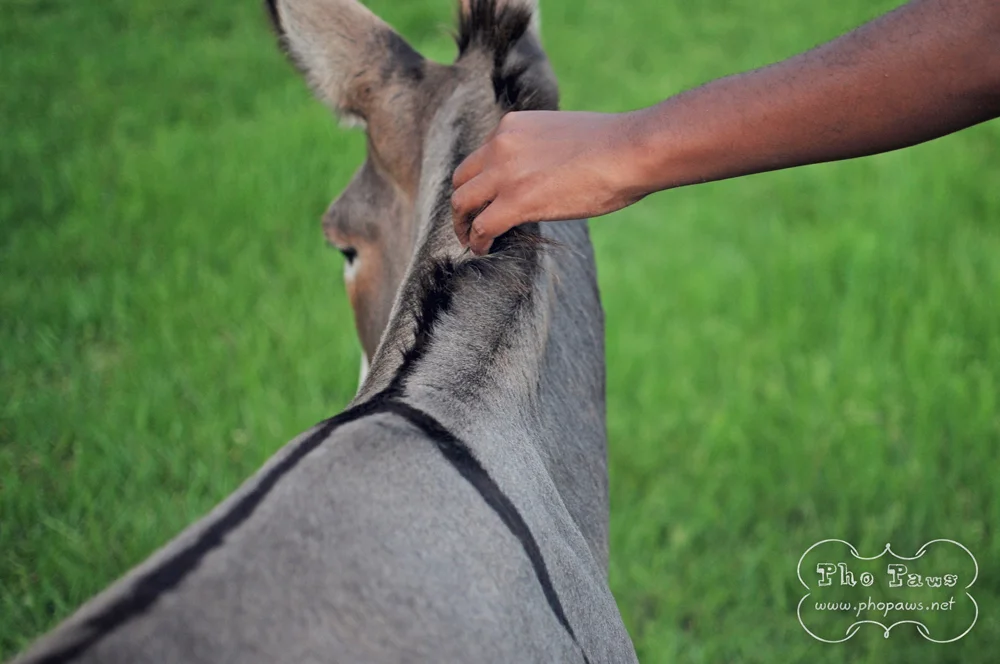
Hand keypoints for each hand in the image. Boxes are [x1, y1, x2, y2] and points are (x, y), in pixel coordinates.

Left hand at [451, 110, 646, 254]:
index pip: (480, 156)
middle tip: (469, 224)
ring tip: (471, 242)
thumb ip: (542, 150)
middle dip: (463, 204)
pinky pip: (482, 227)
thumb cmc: (614, 145)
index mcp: (513, 126)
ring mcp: (505, 173)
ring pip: (462, 203)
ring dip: (463, 226)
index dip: (480, 183)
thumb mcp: (564, 135)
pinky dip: (477, 242)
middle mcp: (501, 144)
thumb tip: (545, 174)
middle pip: (462, 179)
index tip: (487, 201)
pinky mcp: (516, 201)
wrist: (630, 149)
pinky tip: (484, 250)